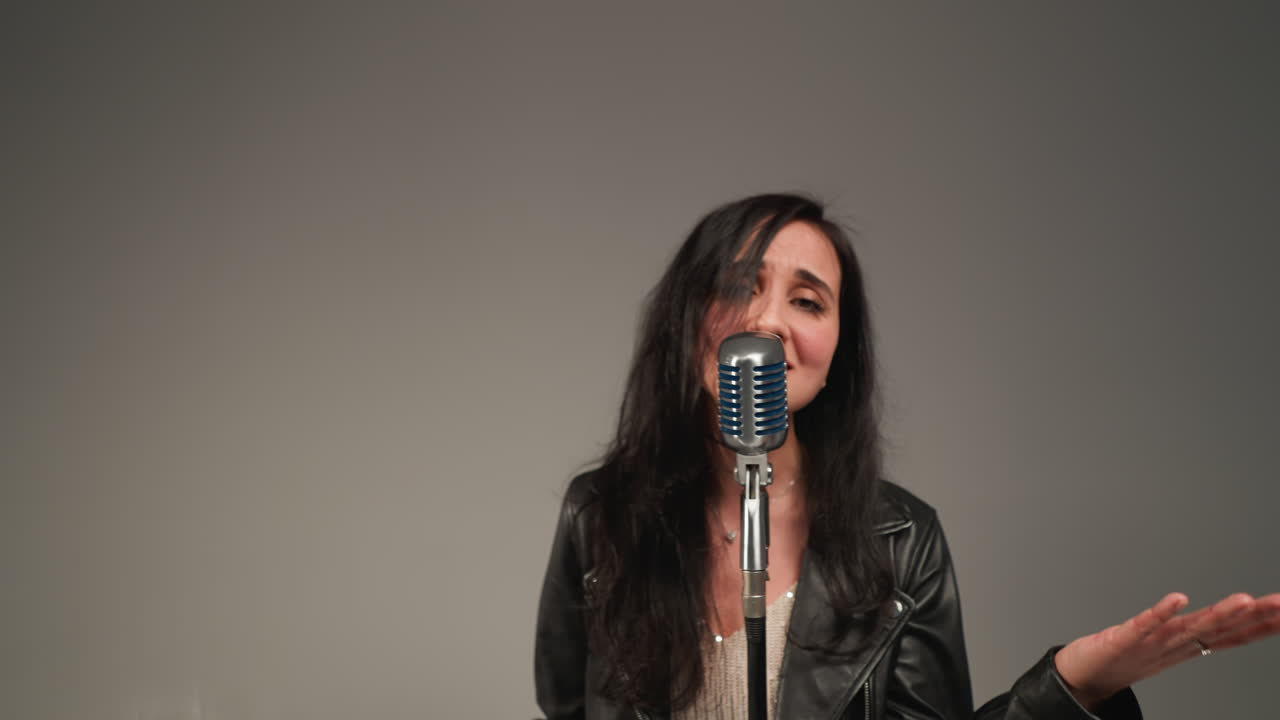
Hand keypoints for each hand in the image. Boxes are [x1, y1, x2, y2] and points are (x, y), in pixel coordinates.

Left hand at [1053, 591, 1279, 708]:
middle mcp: (1174, 645)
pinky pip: (1144, 624)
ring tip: (1244, 600)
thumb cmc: (1125, 657)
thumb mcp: (1168, 644)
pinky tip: (1179, 598)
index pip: (1231, 634)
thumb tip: (1226, 618)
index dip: (1261, 623)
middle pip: (1219, 630)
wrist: (1083, 678)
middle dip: (1252, 616)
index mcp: (1187, 645)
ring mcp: (1150, 644)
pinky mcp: (1122, 639)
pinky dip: (1161, 612)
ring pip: (1189, 628)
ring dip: (1218, 614)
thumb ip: (1195, 631)